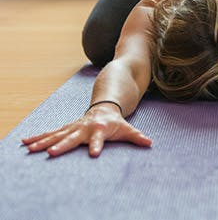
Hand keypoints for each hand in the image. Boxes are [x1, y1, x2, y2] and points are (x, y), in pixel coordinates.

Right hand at [21, 103, 152, 157]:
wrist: (105, 106)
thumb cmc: (116, 121)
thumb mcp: (127, 128)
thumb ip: (137, 136)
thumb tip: (150, 142)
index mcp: (100, 129)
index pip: (99, 138)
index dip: (97, 145)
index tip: (94, 154)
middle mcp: (85, 127)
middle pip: (73, 137)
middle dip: (62, 145)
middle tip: (51, 153)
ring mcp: (74, 126)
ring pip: (57, 134)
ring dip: (43, 141)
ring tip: (30, 149)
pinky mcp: (67, 127)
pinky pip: (51, 133)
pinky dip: (38, 137)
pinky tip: (26, 142)